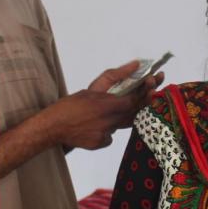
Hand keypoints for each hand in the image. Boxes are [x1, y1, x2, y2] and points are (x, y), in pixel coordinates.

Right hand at [47, 60, 161, 150]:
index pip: (134, 100)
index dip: (146, 91)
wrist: (53, 128)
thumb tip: (135, 65)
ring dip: (122, 114)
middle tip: (150, 91)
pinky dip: (108, 126)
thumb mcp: (92, 88)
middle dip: (143, 100)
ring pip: (122, 123)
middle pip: (133, 112)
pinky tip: (96, 123)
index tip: (154, 82)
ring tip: (111, 106)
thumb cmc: (70, 105)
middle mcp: (111, 122)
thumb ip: (114, 76)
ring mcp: (107, 134)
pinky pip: (111, 133)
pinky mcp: (101, 143)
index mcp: (108, 105)